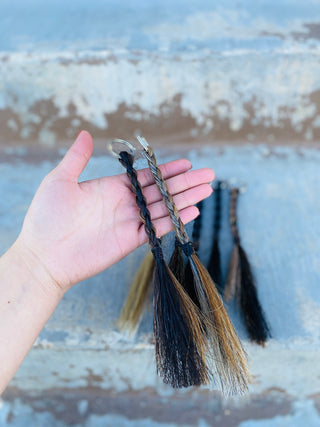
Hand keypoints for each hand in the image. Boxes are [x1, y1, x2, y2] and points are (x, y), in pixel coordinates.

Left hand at [16, 131, 213, 292]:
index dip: (167, 169)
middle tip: (208, 174)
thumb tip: (86, 133)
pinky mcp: (130, 241)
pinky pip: (158, 229)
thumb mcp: (60, 181)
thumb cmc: (46, 217)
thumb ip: (77, 158)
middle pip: (162, 190)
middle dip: (185, 182)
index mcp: (112, 187)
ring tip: (207, 189)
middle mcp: (125, 203)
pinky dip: (175, 220)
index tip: (187, 162)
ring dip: (186, 199)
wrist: (43, 255)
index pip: (146, 175)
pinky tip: (192, 211)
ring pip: (164, 208)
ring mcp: (129, 222)